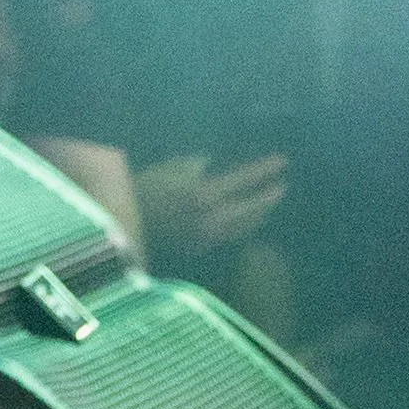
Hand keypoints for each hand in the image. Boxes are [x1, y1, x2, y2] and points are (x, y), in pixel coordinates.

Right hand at [134, 152, 290, 258]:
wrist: (125, 221)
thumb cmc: (146, 186)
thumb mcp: (172, 166)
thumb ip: (199, 164)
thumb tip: (216, 163)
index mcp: (204, 194)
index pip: (244, 180)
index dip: (264, 170)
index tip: (282, 161)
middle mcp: (212, 218)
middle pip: (252, 208)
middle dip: (270, 196)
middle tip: (283, 184)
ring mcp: (210, 236)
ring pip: (246, 226)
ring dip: (261, 212)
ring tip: (271, 200)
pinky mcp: (204, 247)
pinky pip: (233, 234)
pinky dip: (245, 223)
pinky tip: (250, 218)